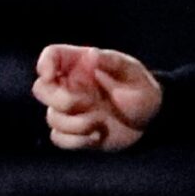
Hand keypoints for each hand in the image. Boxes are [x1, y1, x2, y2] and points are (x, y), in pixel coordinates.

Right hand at [33, 45, 161, 150]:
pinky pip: (58, 138)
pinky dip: (74, 140)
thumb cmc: (142, 90)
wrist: (153, 121)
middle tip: (87, 103)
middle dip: (60, 99)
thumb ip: (112, 62)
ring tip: (98, 123)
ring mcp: (71, 111)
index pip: (52, 55)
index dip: (44, 63)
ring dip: (74, 123)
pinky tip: (95, 137)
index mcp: (80, 66)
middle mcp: (70, 87)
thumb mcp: (132, 73)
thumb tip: (91, 55)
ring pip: (51, 117)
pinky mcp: (75, 132)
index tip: (50, 75)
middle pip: (41, 89)